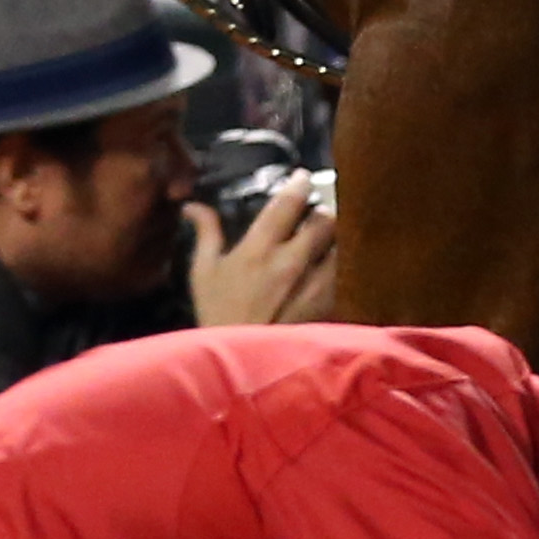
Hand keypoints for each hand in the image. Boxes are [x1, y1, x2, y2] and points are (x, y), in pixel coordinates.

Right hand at [186, 173, 341, 324]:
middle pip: (324, 219)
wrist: (240, 361)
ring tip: (328, 238)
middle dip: (321, 211)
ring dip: (335, 237)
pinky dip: (341, 263)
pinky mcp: (328, 303)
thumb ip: (205, 234)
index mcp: (259, 249)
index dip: (299, 184)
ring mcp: (313, 283)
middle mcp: (291, 261)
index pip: (288, 203)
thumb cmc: (217, 314)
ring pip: (340, 243)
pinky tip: (333, 264)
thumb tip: (193, 205)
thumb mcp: (203, 273)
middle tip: (315, 213)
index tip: (302, 177)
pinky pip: (345, 271)